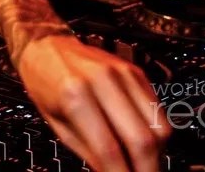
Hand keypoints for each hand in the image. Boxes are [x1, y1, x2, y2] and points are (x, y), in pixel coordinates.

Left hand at [14, 35, 170, 171]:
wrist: (46, 45)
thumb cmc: (45, 81)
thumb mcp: (57, 123)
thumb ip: (88, 152)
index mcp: (76, 96)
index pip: (110, 150)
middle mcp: (104, 82)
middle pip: (143, 140)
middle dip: (146, 169)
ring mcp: (124, 74)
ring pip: (160, 127)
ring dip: (156, 153)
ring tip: (141, 163)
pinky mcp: (136, 72)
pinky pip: (158, 110)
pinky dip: (155, 133)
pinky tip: (142, 142)